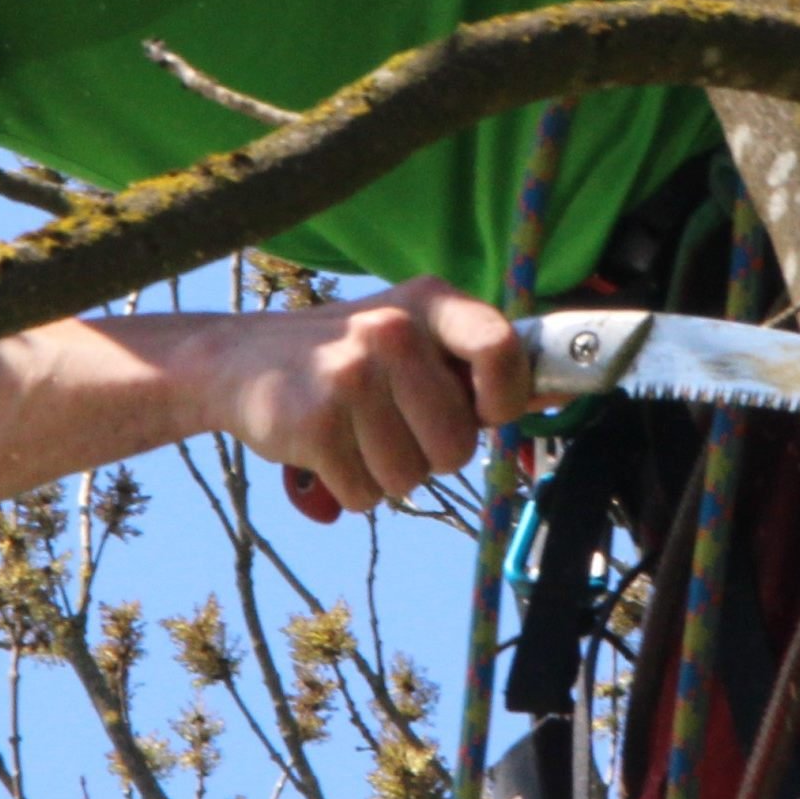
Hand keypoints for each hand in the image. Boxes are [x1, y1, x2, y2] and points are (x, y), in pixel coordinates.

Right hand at [212, 279, 530, 517]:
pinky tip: (326, 449)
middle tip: (393, 425)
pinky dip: (349, 489)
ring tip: (355, 434)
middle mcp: (392, 331)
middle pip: (458, 445)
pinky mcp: (314, 423)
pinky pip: (366, 496)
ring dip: (386, 475)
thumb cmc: (347, 356)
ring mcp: (350, 375)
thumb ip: (478, 364)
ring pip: (410, 479)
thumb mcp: (412, 337)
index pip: (501, 349)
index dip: (504, 398)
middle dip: (430, 454)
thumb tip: (561, 393)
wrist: (238, 361)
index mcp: (429, 302)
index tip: (483, 413)